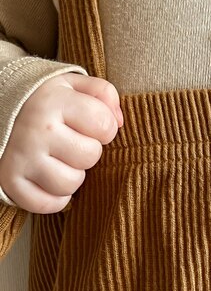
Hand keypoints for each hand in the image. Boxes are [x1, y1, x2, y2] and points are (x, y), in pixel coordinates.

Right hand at [0, 73, 123, 213]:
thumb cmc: (44, 101)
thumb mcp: (72, 85)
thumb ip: (103, 94)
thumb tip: (119, 122)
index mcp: (54, 101)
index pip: (105, 125)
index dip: (105, 128)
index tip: (90, 124)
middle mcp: (36, 130)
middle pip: (90, 156)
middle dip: (88, 150)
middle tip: (72, 142)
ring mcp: (21, 158)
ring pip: (71, 184)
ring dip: (73, 175)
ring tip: (60, 160)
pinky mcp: (10, 181)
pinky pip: (47, 204)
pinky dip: (54, 197)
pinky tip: (49, 178)